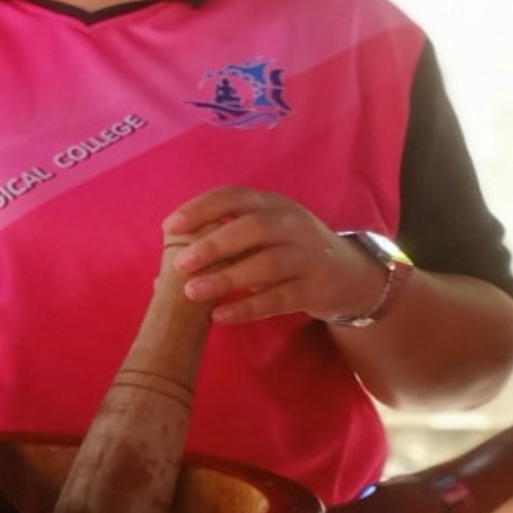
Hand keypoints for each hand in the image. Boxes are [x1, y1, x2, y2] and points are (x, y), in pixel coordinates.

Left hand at [163, 187, 387, 323]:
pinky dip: (248, 307)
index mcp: (272, 203)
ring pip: (268, 263)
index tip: (169, 227)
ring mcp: (309, 255)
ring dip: (227, 278)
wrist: (352, 276)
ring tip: (192, 292)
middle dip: (213, 243)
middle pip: (253, 227)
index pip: (234, 196)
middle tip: (180, 263)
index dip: (200, 208)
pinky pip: (281, 298)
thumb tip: (160, 274)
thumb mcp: (261, 237)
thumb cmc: (287, 252)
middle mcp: (293, 224)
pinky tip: (221, 315)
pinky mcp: (318, 288)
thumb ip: (219, 246)